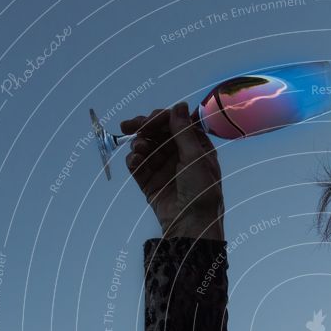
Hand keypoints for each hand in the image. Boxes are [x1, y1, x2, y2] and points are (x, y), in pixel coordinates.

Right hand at [121, 103, 223, 239]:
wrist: (191, 226)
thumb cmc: (202, 192)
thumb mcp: (195, 158)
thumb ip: (184, 131)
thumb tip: (180, 105)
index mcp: (197, 148)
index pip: (176, 124)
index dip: (161, 118)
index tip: (149, 120)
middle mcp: (180, 157)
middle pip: (157, 133)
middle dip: (143, 128)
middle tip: (128, 126)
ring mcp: (165, 170)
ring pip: (146, 148)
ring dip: (139, 144)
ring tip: (138, 149)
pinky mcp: (151, 184)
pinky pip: (138, 166)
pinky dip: (134, 161)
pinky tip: (134, 161)